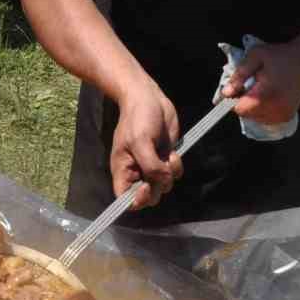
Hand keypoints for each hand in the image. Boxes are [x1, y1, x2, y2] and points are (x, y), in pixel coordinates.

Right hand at [109, 84, 181, 208]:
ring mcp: (152, 166)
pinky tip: (172, 151)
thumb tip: (163, 181)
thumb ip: (151, 166)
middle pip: (148, 197)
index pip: (125, 199)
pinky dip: (176, 166)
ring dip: (169, 174)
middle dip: (158, 185)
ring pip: (164, 186)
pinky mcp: (165, 158)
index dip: (136, 201)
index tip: (145, 187)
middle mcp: (137, 171)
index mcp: (123, 170)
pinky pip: (174, 173)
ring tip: (167, 155)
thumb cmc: (138, 117)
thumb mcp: (141, 141)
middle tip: (161, 167)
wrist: (148, 98)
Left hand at [222, 41, 299, 126]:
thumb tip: (226, 92)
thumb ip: (239, 75)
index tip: (241, 86)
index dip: (235, 98)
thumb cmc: (279, 55)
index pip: (240, 109)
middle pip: (247, 114)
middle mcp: (277, 108)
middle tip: (254, 85)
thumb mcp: (255, 56)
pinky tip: (269, 96)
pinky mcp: (287, 117)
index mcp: (267, 95)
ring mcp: (283, 115)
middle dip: (245, 101)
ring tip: (263, 89)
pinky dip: (263, 110)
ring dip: (254, 106)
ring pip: (256, 118)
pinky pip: (266, 119)